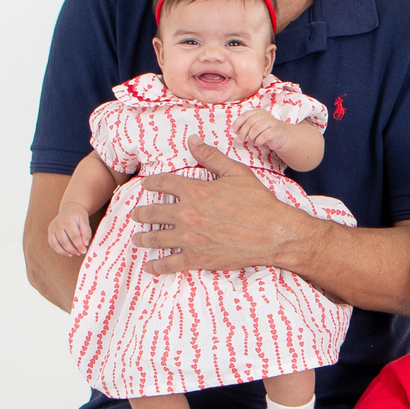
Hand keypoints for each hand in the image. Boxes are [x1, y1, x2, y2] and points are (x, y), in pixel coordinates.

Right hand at [48, 203, 91, 256]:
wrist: (69, 209)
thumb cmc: (78, 216)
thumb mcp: (85, 221)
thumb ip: (86, 232)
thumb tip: (85, 244)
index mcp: (67, 220)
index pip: (74, 236)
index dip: (79, 245)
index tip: (84, 251)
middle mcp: (58, 224)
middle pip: (65, 241)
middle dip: (73, 249)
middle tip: (80, 253)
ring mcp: (52, 228)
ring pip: (57, 244)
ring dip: (66, 251)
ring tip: (74, 253)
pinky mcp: (50, 232)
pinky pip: (53, 244)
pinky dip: (60, 251)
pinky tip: (68, 253)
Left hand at [133, 136, 300, 275]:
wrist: (273, 234)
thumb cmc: (259, 202)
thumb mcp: (236, 173)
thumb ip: (211, 157)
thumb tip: (193, 141)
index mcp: (195, 191)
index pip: (164, 183)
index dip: (152, 183)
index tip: (146, 185)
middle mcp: (187, 214)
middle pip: (154, 212)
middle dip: (142, 213)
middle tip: (136, 215)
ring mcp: (191, 238)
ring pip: (157, 238)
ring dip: (144, 238)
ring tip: (137, 239)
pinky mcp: (198, 258)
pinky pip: (171, 263)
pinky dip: (158, 266)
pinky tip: (150, 267)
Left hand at [234, 109, 288, 154]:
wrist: (281, 135)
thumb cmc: (265, 131)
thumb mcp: (254, 127)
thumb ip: (244, 127)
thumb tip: (235, 130)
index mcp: (258, 112)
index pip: (245, 115)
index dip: (237, 123)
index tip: (232, 131)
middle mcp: (264, 115)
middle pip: (250, 122)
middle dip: (243, 133)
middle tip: (240, 140)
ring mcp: (271, 122)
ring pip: (256, 129)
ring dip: (251, 137)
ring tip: (251, 141)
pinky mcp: (276, 130)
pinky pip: (264, 136)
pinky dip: (258, 141)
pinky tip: (258, 143)